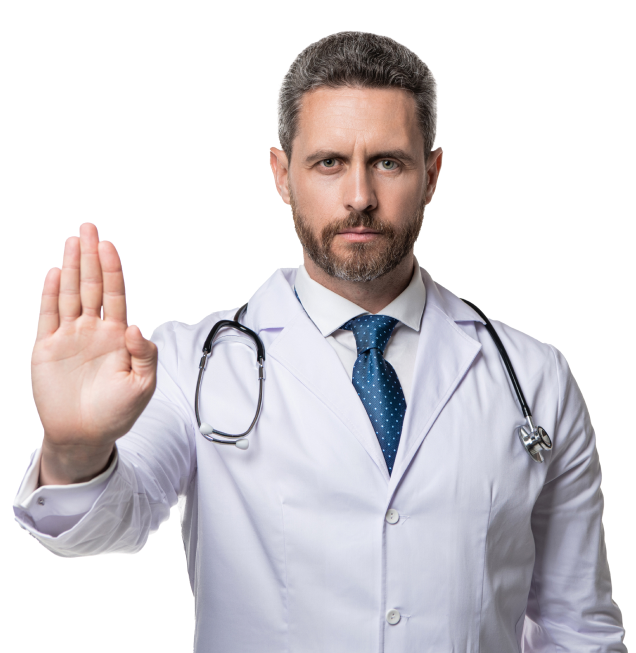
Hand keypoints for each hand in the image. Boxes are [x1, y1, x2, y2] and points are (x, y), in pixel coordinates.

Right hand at [31, 223, 157, 483]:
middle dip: (90, 258)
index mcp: (117, 336)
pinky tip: (53, 274)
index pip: (114, 295)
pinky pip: (47, 316)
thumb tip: (136, 327)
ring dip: (70, 268)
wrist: (85, 434)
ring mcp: (69, 337)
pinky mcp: (47, 349)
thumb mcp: (142, 385)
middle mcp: (93, 330)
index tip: (109, 246)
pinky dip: (49, 295)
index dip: (112, 271)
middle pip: (91, 286)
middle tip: (89, 228)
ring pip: (69, 295)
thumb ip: (145, 355)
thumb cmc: (117, 411)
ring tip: (72, 241)